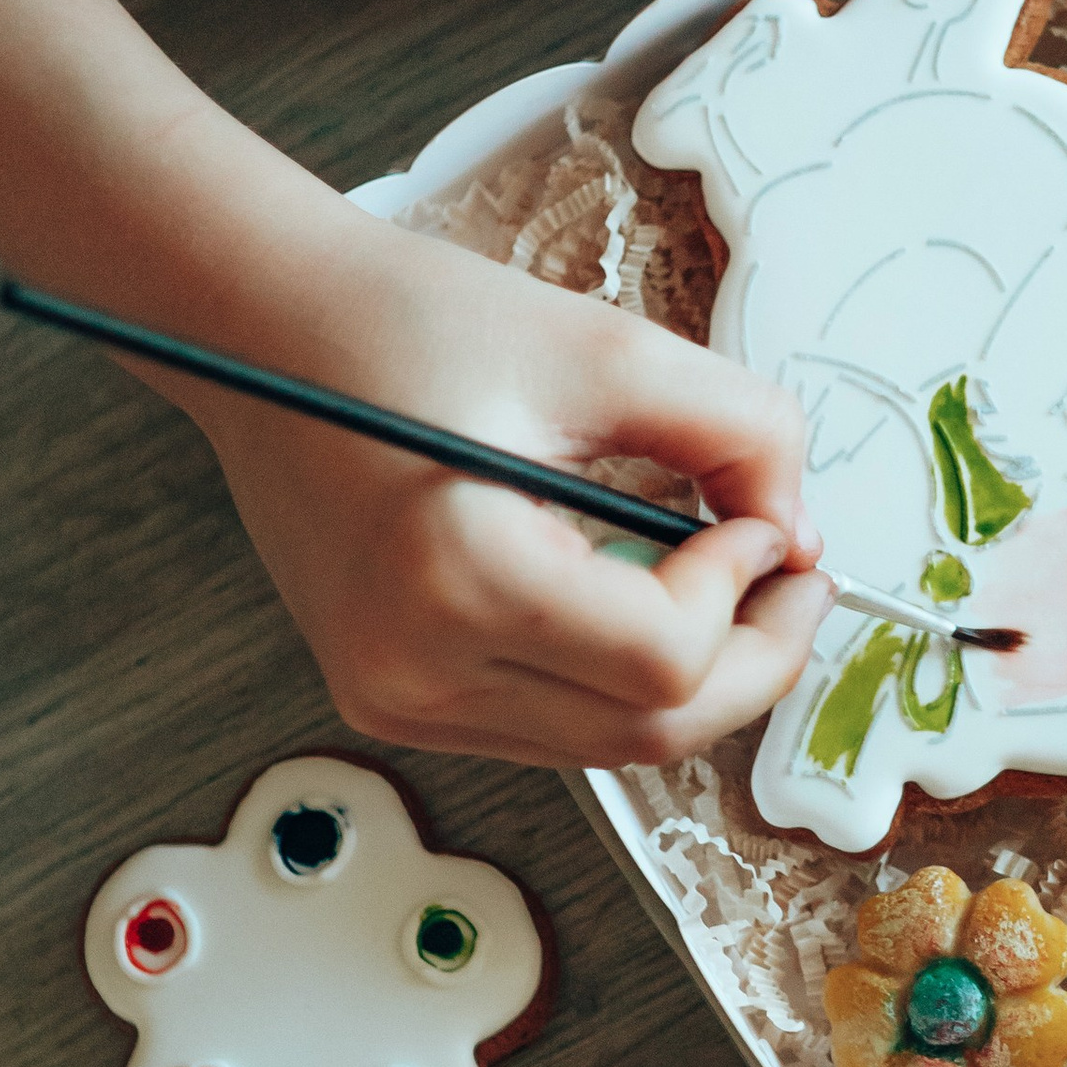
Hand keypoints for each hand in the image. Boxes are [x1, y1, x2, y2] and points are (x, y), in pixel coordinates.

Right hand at [165, 214, 829, 767]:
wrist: (263, 331)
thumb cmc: (408, 322)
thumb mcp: (604, 350)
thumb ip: (738, 433)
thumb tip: (802, 534)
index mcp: (456, 579)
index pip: (664, 658)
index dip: (747, 599)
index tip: (769, 525)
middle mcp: (413, 671)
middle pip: (647, 733)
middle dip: (750, 663)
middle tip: (794, 580)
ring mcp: (394, 699)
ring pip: (605, 744)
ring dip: (686, 674)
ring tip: (717, 575)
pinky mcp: (390, 698)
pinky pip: (547, 723)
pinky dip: (613, 675)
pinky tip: (631, 593)